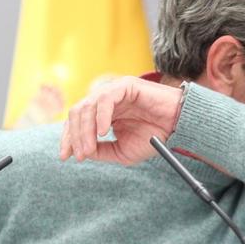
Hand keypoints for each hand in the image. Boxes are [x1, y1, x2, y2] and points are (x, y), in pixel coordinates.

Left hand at [59, 77, 182, 165]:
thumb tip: (81, 152)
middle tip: (79, 156)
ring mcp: (113, 91)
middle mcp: (104, 100)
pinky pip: (105, 99)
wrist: (178, 127)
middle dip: (74, 136)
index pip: (76, 123)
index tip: (66, 157)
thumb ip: (101, 151)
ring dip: (85, 130)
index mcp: (102, 114)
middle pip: (77, 113)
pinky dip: (101, 116)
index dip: (69, 139)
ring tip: (89, 148)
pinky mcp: (125, 85)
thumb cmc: (153, 137)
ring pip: (87, 106)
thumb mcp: (121, 151)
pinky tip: (103, 132)